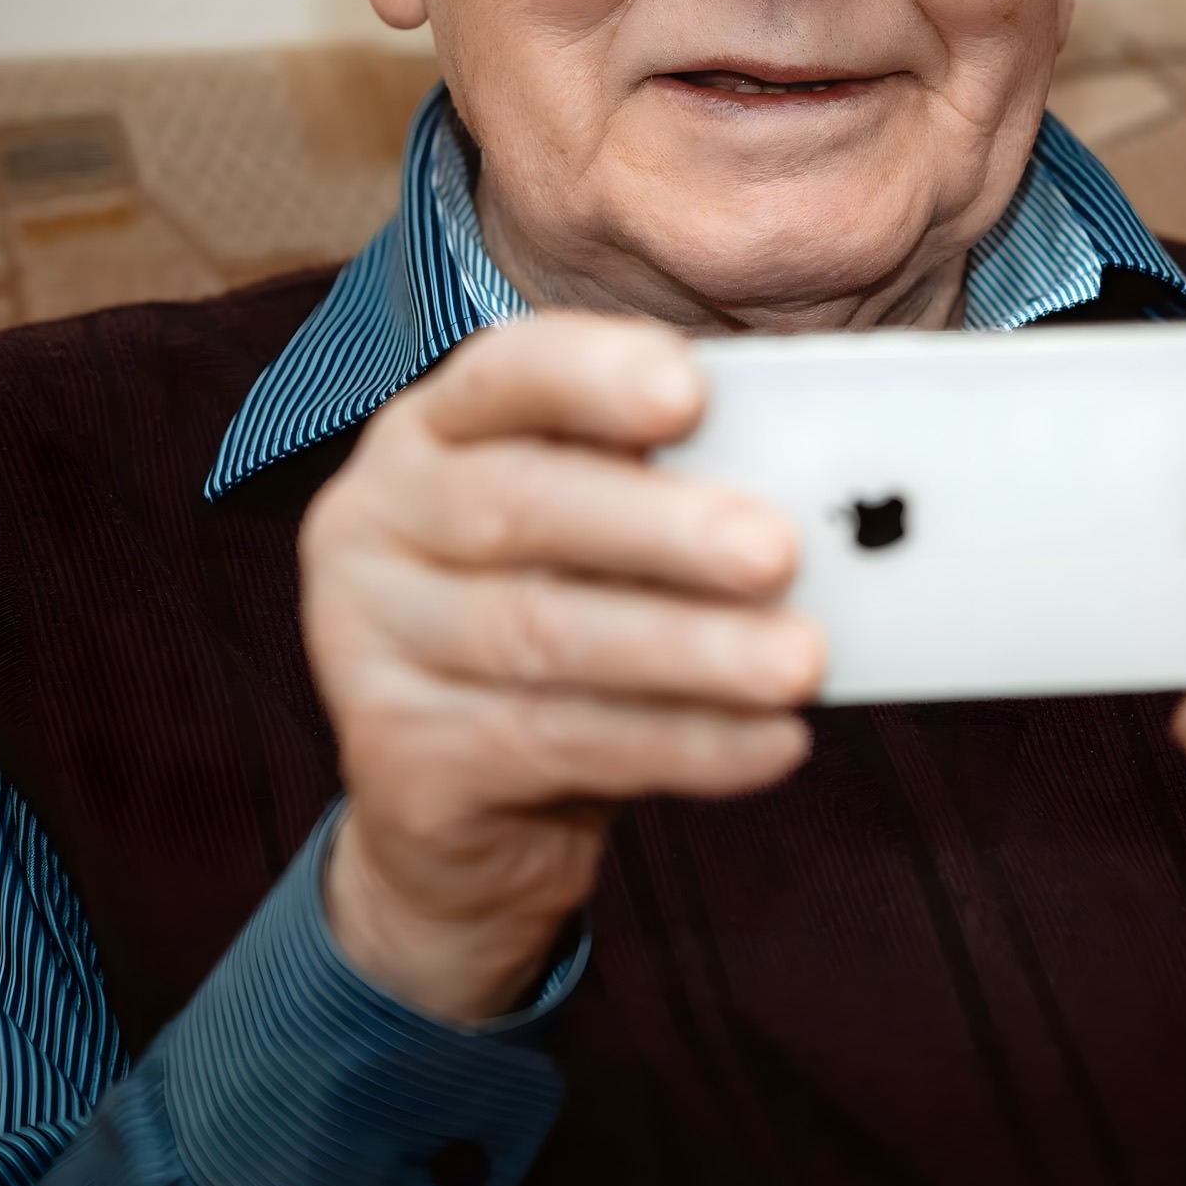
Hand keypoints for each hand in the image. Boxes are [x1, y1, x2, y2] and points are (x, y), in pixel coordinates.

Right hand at [298, 314, 821, 1023]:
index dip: (593, 375)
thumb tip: (820, 486)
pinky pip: (554, 744)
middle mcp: (374, 520)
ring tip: (802, 663)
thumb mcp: (601, 540)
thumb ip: (670, 489)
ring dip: (690, 650)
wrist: (458, 812)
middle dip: (662, 529)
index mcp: (431, 431)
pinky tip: (771, 742)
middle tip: (780, 551)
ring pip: (543, 637)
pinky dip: (682, 743)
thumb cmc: (564, 626)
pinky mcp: (395, 761)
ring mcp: (364, 643)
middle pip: (520, 508)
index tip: (691, 392)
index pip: (503, 373)